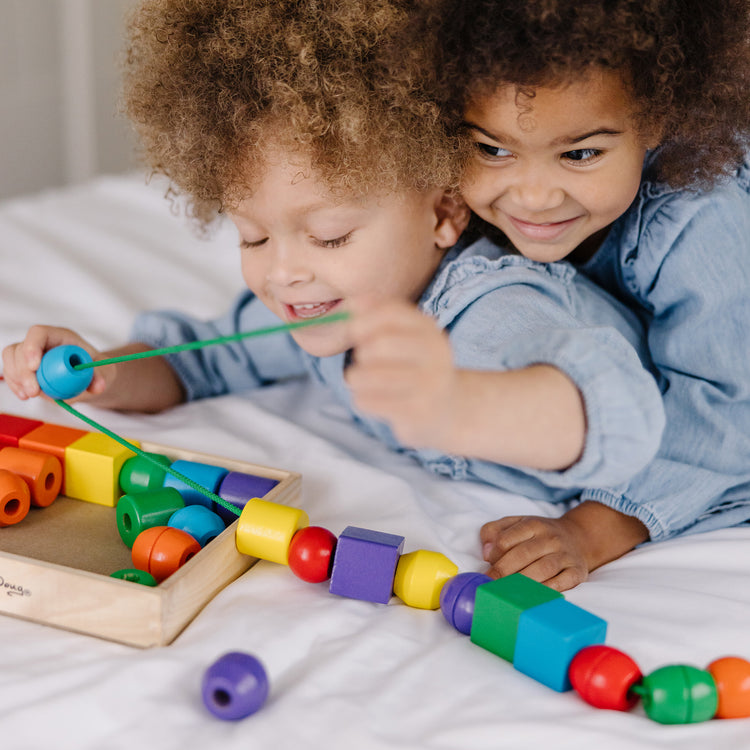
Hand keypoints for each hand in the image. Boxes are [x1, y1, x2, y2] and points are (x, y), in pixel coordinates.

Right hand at [2, 325, 108, 401]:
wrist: (90, 378)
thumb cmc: (96, 369)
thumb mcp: (104, 372)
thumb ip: (102, 377)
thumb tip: (98, 387)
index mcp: (61, 336)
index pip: (39, 333)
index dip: (32, 347)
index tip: (34, 367)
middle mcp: (43, 342)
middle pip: (20, 348)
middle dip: (22, 370)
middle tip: (34, 391)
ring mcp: (31, 354)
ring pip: (11, 359)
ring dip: (16, 378)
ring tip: (31, 394)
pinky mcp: (25, 368)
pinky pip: (12, 372)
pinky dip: (15, 385)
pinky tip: (25, 396)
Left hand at [345, 300, 459, 448]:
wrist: (449, 410)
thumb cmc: (415, 369)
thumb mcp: (404, 338)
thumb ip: (378, 317)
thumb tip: (351, 303)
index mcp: (429, 330)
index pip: (390, 313)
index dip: (363, 320)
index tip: (354, 331)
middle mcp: (435, 354)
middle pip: (378, 345)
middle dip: (361, 354)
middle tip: (363, 362)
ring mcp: (429, 385)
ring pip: (368, 376)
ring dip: (355, 378)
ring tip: (359, 381)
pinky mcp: (418, 412)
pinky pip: (369, 401)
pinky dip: (361, 400)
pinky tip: (371, 400)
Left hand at [480, 501, 649, 591]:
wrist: (579, 537)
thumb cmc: (540, 534)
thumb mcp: (517, 523)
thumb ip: (495, 531)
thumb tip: (486, 551)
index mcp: (532, 524)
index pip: (507, 539)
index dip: (494, 555)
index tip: (485, 570)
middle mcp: (550, 538)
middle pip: (523, 555)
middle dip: (503, 572)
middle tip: (491, 586)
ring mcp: (565, 554)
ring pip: (543, 569)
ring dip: (523, 583)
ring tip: (508, 594)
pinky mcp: (577, 571)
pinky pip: (563, 582)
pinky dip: (548, 590)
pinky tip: (534, 598)